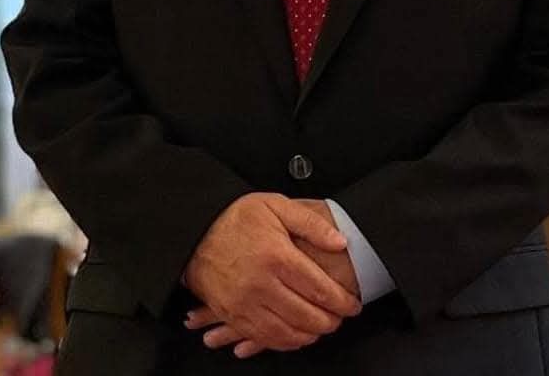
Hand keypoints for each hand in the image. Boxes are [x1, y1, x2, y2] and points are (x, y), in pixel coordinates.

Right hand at [183, 193, 360, 357]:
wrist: (196, 230)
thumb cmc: (236, 217)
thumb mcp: (276, 205)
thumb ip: (311, 223)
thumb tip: (340, 242)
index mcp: (276, 256)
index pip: (319, 289)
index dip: (342, 301)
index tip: (353, 304)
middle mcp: (261, 284)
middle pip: (306, 315)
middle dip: (330, 321)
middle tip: (341, 317)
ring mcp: (245, 303)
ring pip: (287, 332)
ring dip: (310, 334)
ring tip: (323, 327)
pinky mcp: (232, 314)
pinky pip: (263, 338)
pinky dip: (285, 342)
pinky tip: (297, 336)